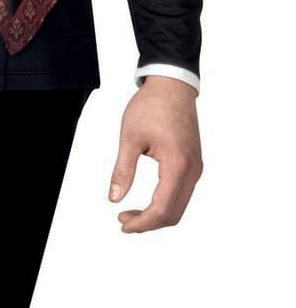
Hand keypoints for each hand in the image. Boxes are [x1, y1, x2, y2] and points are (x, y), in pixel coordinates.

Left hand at [107, 75, 202, 231]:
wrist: (172, 85)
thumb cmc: (151, 106)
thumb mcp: (129, 137)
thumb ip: (123, 170)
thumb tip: (114, 199)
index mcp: (177, 165)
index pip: (161, 209)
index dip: (142, 223)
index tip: (122, 224)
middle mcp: (192, 171)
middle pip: (173, 214)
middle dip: (148, 223)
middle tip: (124, 221)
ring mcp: (196, 168)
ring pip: (180, 206)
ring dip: (157, 215)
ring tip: (132, 212)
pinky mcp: (194, 163)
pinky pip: (182, 193)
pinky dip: (166, 203)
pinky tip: (148, 200)